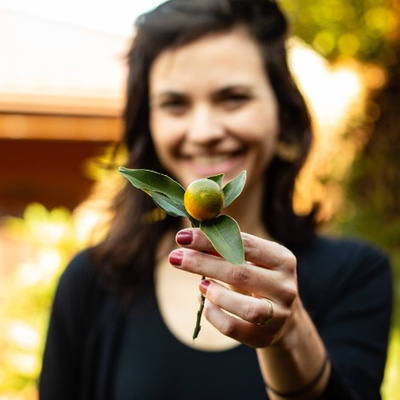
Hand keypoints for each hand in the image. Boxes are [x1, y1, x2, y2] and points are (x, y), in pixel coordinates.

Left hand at [169, 228, 297, 347]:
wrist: (283, 317)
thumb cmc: (258, 279)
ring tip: (200, 285)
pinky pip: (234, 328)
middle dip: (202, 264)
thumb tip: (189, 237)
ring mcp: (279, 314)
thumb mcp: (250, 261)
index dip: (210, 240)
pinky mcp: (266, 336)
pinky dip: (214, 315)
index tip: (182, 237)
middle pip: (240, 272)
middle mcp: (285, 286)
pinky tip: (205, 304)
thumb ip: (226, 249)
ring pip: (244, 306)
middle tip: (175, 258)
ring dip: (215, 294)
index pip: (244, 244)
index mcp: (282, 258)